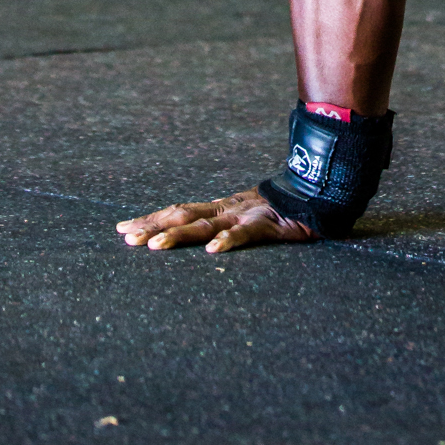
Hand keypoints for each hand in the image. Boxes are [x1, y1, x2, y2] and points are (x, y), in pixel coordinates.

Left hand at [116, 187, 317, 253]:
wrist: (322, 192)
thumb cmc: (284, 209)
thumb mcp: (247, 218)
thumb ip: (226, 226)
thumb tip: (202, 240)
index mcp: (221, 209)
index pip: (178, 211)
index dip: (150, 218)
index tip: (121, 228)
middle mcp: (228, 210)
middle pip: (184, 216)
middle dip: (153, 226)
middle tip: (125, 237)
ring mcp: (247, 215)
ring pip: (208, 226)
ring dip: (179, 235)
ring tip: (155, 246)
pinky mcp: (271, 225)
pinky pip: (247, 234)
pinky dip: (230, 241)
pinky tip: (214, 251)